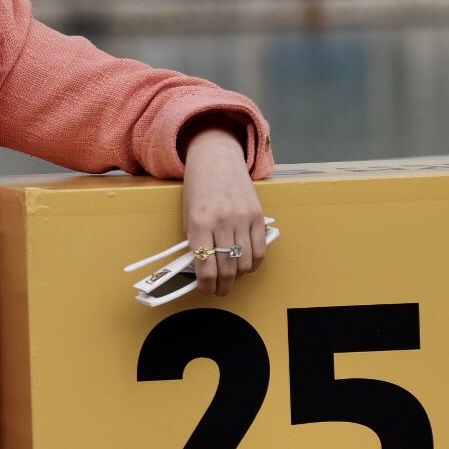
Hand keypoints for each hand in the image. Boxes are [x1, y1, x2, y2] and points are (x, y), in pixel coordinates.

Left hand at [181, 128, 265, 296]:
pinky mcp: (258, 215)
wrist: (217, 157)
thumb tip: (202, 271)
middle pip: (227, 269)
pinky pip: (260, 250)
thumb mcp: (188, 215)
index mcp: (199, 223)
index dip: (206, 286)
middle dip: (222, 286)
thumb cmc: (198, 188)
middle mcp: (222, 222)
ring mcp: (243, 218)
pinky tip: (246, 265)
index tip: (205, 290)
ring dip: (238, 277)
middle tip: (219, 290)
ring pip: (245, 263)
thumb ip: (195, 242)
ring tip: (232, 278)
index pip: (205, 266)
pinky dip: (254, 263)